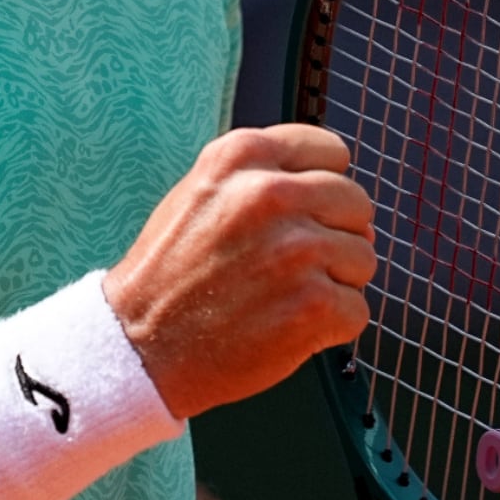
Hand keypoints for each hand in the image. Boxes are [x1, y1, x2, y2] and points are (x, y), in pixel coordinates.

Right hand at [104, 126, 374, 418]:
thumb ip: (272, 179)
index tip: (297, 216)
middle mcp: (271, 194)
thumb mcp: (204, 193)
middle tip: (285, 267)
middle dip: (333, 236)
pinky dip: (330, 327)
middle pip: (356, 204)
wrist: (137, 347)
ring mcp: (296, 250)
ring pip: (363, 258)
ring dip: (333, 283)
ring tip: (279, 297)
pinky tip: (285, 328)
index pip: (331, 152)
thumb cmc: (173, 273)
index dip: (320, 189)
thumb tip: (353, 209)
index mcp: (241, 156)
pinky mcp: (313, 305)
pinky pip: (357, 310)